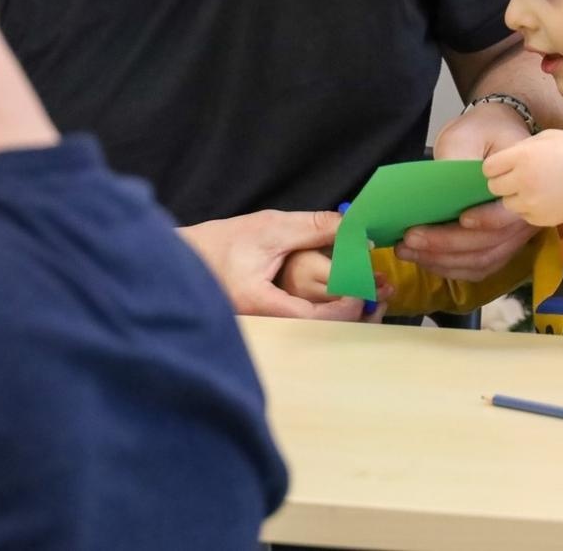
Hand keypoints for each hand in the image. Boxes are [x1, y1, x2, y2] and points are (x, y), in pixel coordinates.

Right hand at [179, 210, 373, 319]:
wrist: (183, 260)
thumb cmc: (219, 244)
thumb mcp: (269, 228)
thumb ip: (313, 228)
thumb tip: (354, 230)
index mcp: (261, 305)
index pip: (317, 318)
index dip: (348, 305)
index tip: (367, 285)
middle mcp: (265, 326)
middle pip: (323, 333)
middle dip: (355, 315)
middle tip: (380, 296)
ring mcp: (268, 330)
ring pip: (318, 332)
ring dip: (346, 314)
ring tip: (369, 296)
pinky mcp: (271, 326)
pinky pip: (307, 327)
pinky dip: (330, 313)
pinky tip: (343, 298)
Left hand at [393, 103, 538, 279]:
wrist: (496, 136)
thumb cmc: (482, 133)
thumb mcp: (465, 136)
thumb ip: (454, 162)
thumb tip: (436, 192)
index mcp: (522, 186)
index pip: (509, 215)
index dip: (486, 221)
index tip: (459, 219)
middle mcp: (525, 217)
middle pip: (489, 243)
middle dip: (446, 244)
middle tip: (409, 238)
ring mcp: (514, 235)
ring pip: (482, 260)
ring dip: (443, 261)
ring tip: (408, 251)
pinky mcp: (500, 245)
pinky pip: (479, 266)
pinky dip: (451, 268)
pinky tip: (425, 260)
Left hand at [484, 129, 562, 226]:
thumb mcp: (549, 137)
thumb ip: (522, 146)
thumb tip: (503, 158)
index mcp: (523, 157)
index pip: (488, 167)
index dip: (496, 166)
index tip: (506, 165)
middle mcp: (522, 181)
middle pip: (493, 186)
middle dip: (502, 182)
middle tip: (520, 177)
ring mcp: (530, 203)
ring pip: (506, 203)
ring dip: (515, 197)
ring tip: (536, 188)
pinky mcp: (539, 220)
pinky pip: (522, 215)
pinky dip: (528, 209)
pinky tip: (546, 199)